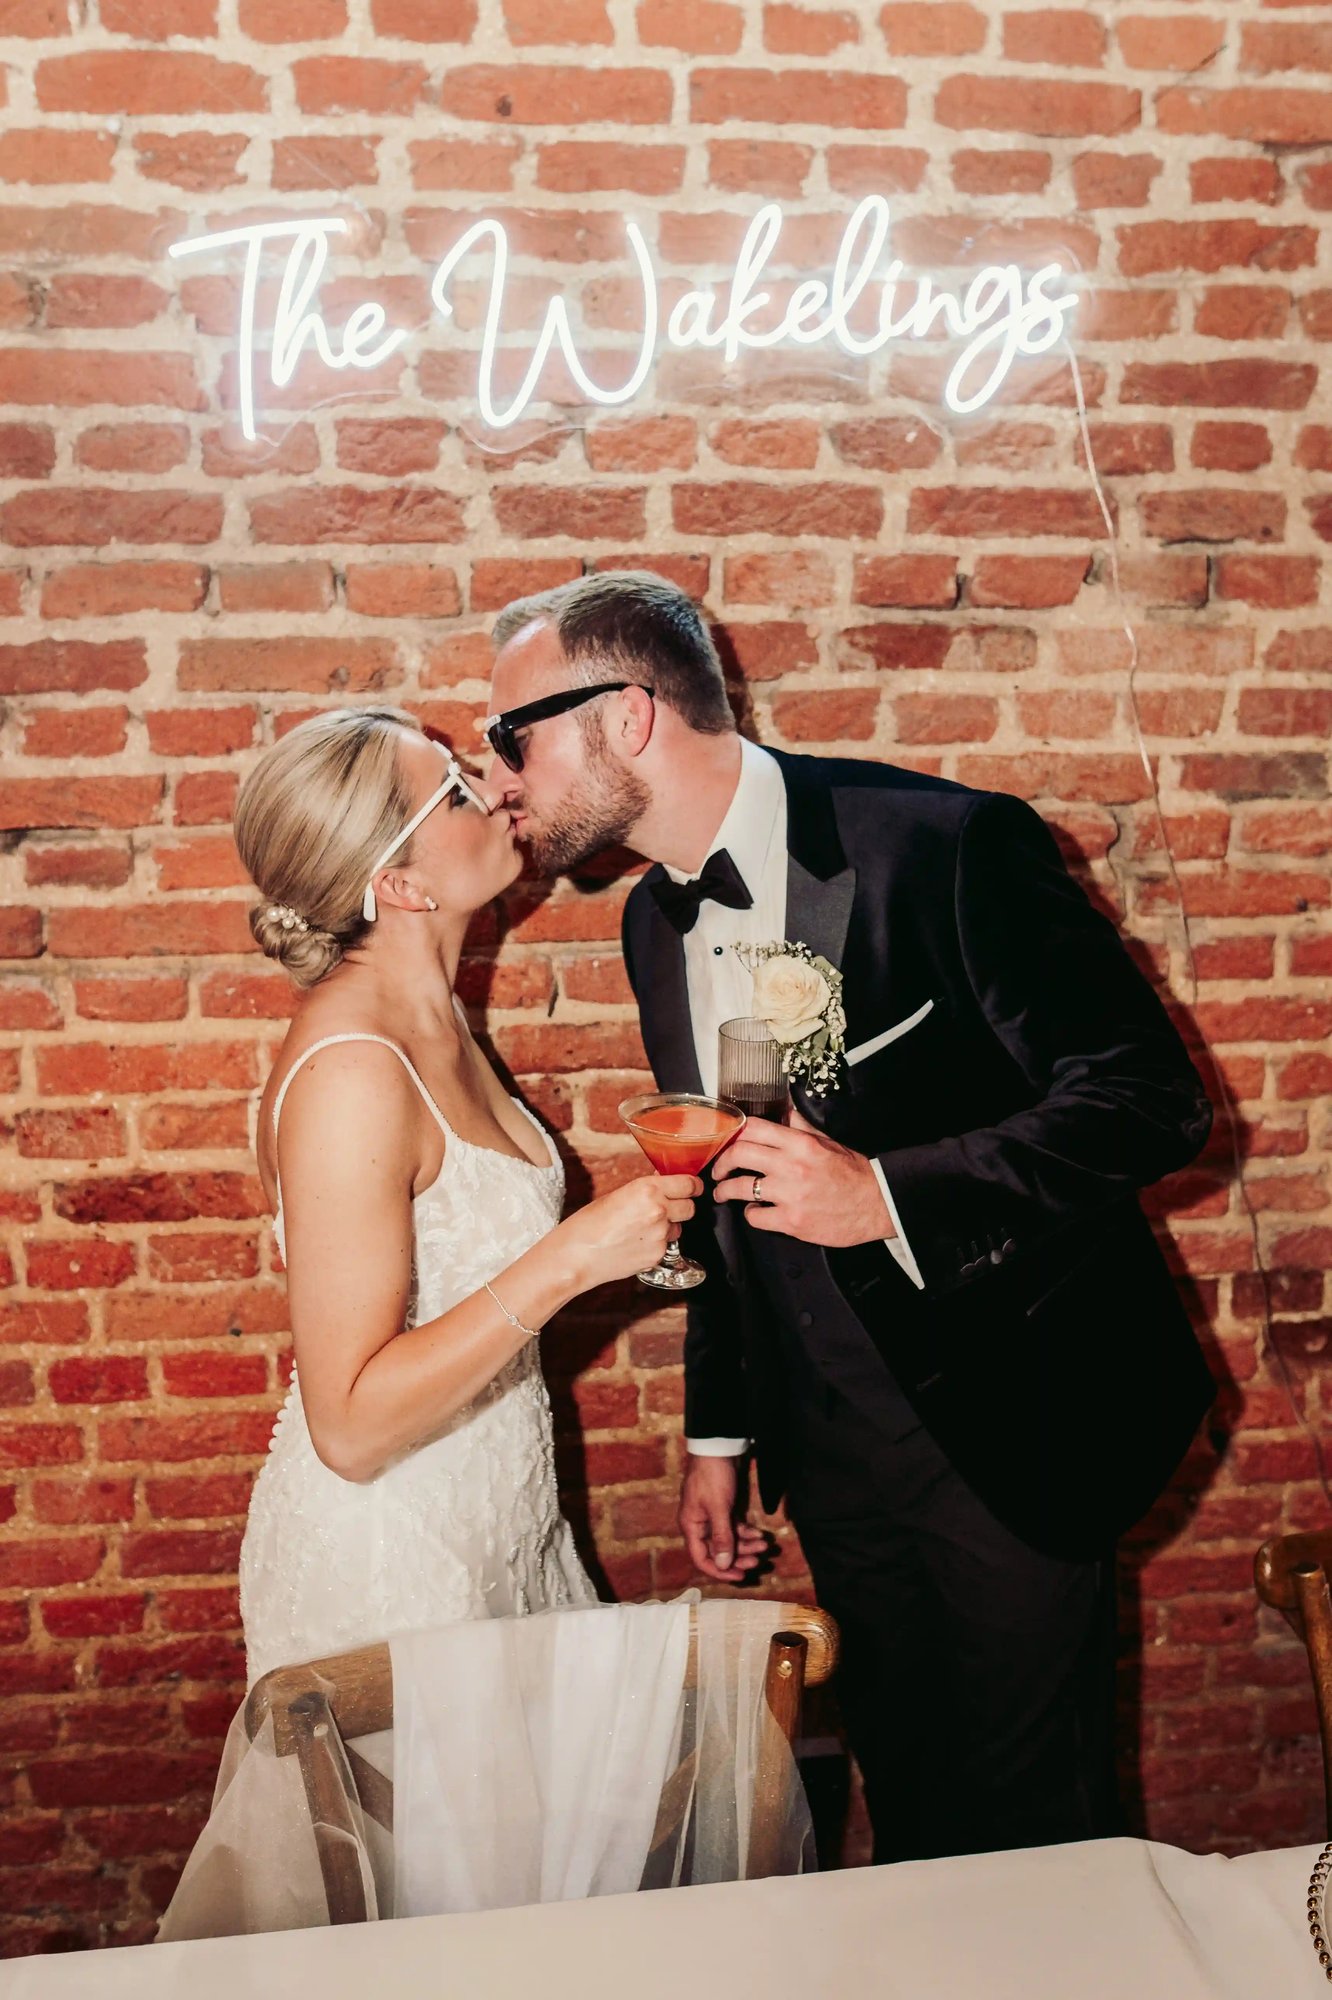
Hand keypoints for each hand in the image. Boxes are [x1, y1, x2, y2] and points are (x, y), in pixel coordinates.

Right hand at [561, 1173, 699, 1289]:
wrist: (577, 1255)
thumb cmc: (590, 1223)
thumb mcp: (619, 1195)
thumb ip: (647, 1191)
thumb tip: (665, 1187)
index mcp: (648, 1189)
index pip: (689, 1184)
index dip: (694, 1186)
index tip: (694, 1188)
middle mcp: (659, 1210)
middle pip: (690, 1207)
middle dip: (682, 1207)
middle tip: (667, 1209)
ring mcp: (660, 1235)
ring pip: (679, 1228)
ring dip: (669, 1227)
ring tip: (642, 1230)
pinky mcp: (658, 1255)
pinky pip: (667, 1246)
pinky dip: (657, 1244)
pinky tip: (636, 1244)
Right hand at [679, 1453, 766, 1583]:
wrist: (719, 1447)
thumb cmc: (714, 1476)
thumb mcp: (719, 1508)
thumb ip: (721, 1537)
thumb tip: (722, 1565)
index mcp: (692, 1526)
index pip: (702, 1558)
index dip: (720, 1571)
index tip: (740, 1576)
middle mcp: (700, 1524)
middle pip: (718, 1551)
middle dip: (739, 1557)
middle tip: (758, 1561)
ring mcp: (712, 1516)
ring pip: (729, 1540)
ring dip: (746, 1545)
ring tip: (765, 1546)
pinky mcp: (724, 1508)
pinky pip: (735, 1528)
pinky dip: (747, 1532)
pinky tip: (760, 1534)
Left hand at [711, 1107, 893, 1246]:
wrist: (878, 1204)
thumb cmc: (854, 1174)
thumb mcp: (828, 1142)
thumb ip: (801, 1127)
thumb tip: (783, 1110)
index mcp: (800, 1143)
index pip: (753, 1128)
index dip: (732, 1133)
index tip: (725, 1141)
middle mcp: (791, 1166)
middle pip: (738, 1154)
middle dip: (721, 1162)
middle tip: (717, 1169)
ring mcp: (790, 1195)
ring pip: (739, 1188)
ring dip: (725, 1190)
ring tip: (723, 1193)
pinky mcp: (792, 1221)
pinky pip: (755, 1216)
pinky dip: (751, 1214)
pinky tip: (756, 1211)